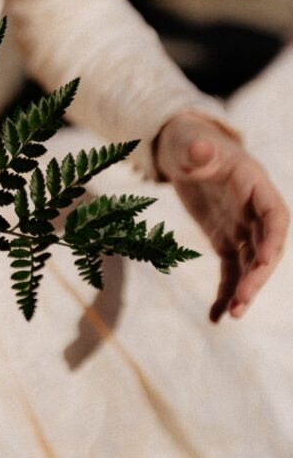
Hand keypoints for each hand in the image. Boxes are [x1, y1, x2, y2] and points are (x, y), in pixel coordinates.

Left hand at [154, 113, 288, 322]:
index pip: (275, 214)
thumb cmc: (188, 140)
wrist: (181, 149)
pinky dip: (224, 293)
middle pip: (266, 246)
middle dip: (257, 274)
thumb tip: (200, 149)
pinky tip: (216, 317)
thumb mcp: (188, 141)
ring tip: (232, 315)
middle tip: (242, 300)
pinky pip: (229, 270)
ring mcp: (242, 226)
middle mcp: (254, 209)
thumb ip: (197, 149)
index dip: (273, 238)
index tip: (264, 259)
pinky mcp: (225, 239)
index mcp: (254, 183)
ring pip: (250, 264)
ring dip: (244, 290)